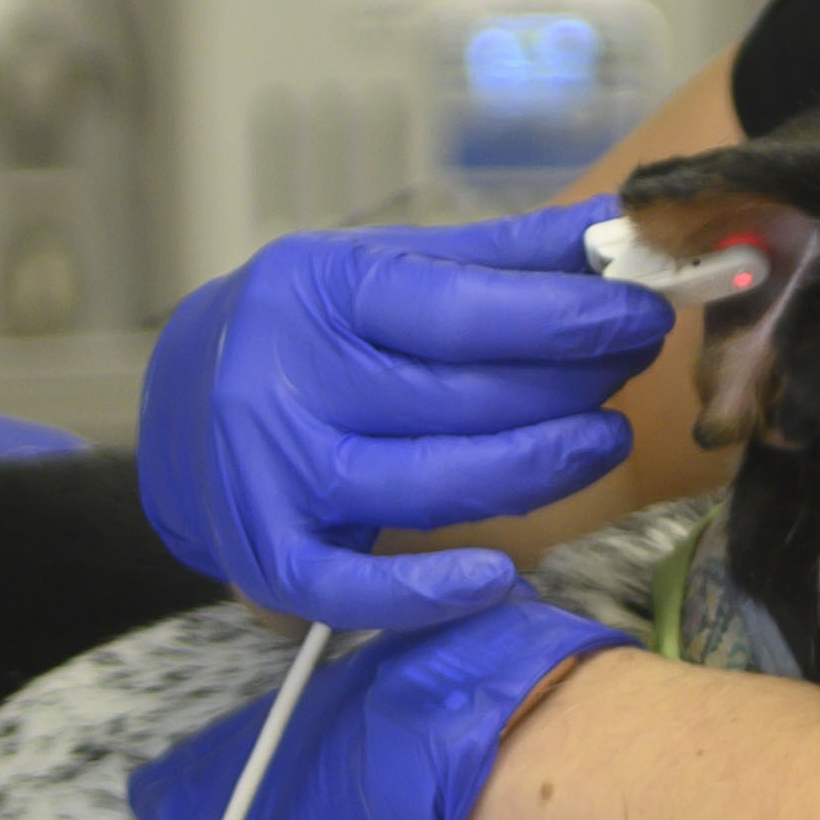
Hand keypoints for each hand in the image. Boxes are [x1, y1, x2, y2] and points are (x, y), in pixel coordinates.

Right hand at [137, 201, 673, 630]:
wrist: (177, 409)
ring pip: (432, 484)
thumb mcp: (388, 269)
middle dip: (569, 385)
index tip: (642, 314)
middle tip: (631, 371)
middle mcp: (288, 379)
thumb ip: (502, 256)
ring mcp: (274, 474)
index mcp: (321, 290)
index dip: (567, 317)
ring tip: (601, 440)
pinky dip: (432, 593)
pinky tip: (502, 576)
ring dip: (540, 467)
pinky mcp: (269, 555)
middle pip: (461, 398)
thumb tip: (617, 226)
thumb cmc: (313, 332)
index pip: (462, 310)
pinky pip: (358, 588)